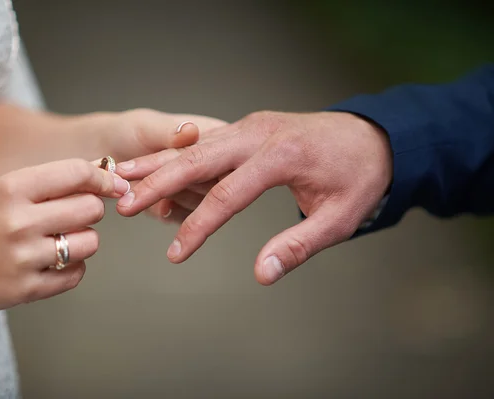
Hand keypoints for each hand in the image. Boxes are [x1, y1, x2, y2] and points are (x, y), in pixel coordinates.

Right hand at [0, 159, 128, 311]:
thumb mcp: (8, 189)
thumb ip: (56, 180)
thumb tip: (107, 171)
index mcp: (12, 189)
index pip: (77, 173)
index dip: (103, 178)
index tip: (113, 184)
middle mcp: (19, 222)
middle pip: (90, 208)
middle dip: (89, 210)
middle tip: (71, 215)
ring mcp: (24, 258)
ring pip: (90, 242)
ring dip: (83, 239)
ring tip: (60, 239)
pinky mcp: (28, 289)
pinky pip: (77, 274)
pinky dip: (73, 267)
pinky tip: (53, 261)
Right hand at [115, 111, 392, 284]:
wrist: (374, 136)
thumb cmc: (359, 177)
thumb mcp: (340, 217)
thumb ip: (298, 245)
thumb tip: (262, 274)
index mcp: (282, 155)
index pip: (229, 195)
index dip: (199, 228)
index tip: (175, 255)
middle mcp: (259, 133)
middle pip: (198, 160)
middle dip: (158, 183)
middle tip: (124, 204)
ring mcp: (250, 126)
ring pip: (195, 147)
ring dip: (158, 163)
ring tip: (121, 176)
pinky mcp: (246, 127)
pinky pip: (205, 143)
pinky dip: (176, 155)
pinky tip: (152, 163)